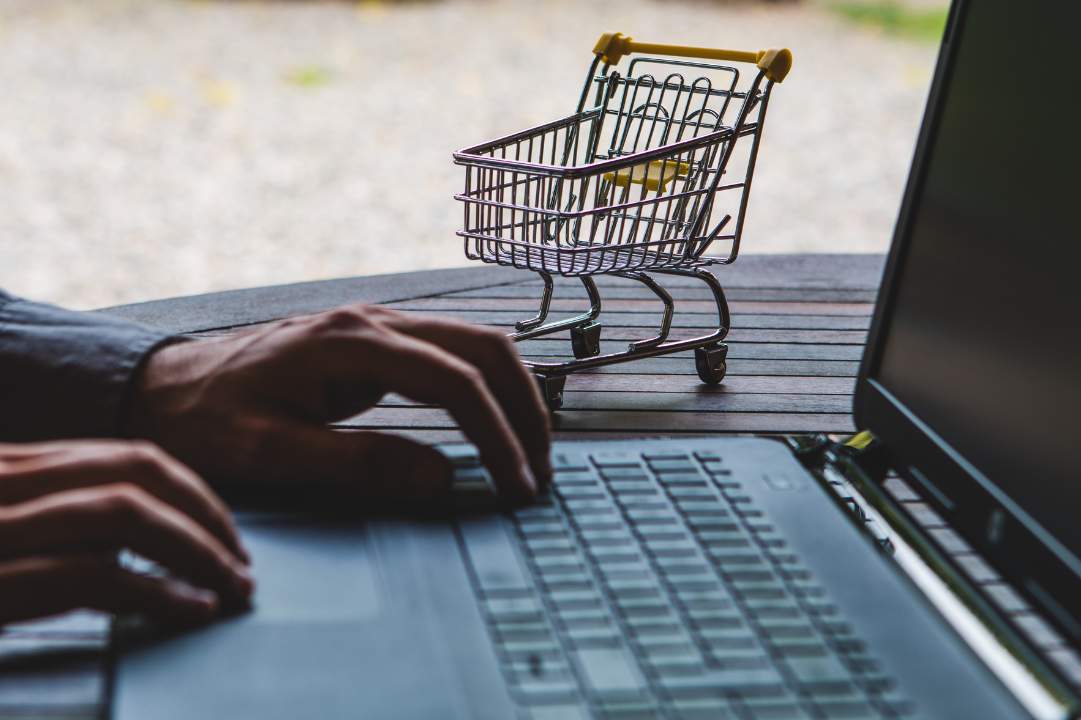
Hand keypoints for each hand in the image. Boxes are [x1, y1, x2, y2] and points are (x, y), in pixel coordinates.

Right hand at [0, 441, 251, 625]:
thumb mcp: (7, 529)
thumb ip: (57, 517)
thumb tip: (145, 539)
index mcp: (9, 465)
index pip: (128, 459)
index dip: (193, 494)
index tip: (227, 533)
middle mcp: (1, 479)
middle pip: (137, 476)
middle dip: (205, 519)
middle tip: (243, 563)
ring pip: (126, 514)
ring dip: (196, 553)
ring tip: (231, 586)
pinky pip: (91, 574)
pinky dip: (157, 593)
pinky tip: (193, 609)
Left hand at [126, 305, 550, 501]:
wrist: (164, 386)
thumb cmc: (208, 419)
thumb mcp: (271, 452)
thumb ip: (358, 463)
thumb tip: (443, 479)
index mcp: (352, 342)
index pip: (455, 380)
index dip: (496, 434)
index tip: (514, 485)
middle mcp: (376, 320)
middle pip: (485, 348)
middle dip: (525, 409)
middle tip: (539, 471)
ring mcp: (379, 325)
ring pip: (478, 343)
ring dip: (514, 395)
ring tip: (528, 452)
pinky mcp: (377, 341)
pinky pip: (454, 352)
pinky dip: (488, 386)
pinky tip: (495, 421)